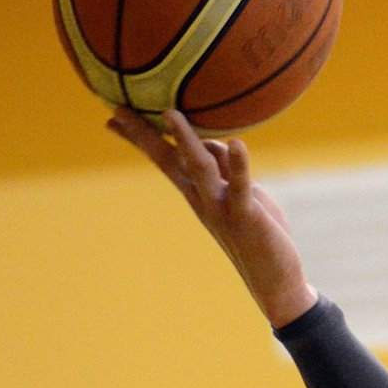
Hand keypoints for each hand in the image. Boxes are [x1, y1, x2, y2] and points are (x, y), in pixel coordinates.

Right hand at [105, 106, 316, 326]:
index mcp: (197, 192)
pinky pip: (241, 187)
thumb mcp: (237, 193)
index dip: (139, 136)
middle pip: (167, 160)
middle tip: (118, 108)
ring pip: (199, 168)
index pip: (163, 157)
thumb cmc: (257, 232)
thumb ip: (224, 168)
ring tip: (170, 113)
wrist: (274, 279)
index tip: (113, 113)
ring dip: (184, 141)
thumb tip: (213, 141)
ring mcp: (221, 207)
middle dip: (143, 134)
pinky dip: (239, 165)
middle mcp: (201, 198)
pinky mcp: (246, 216)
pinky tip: (239, 144)